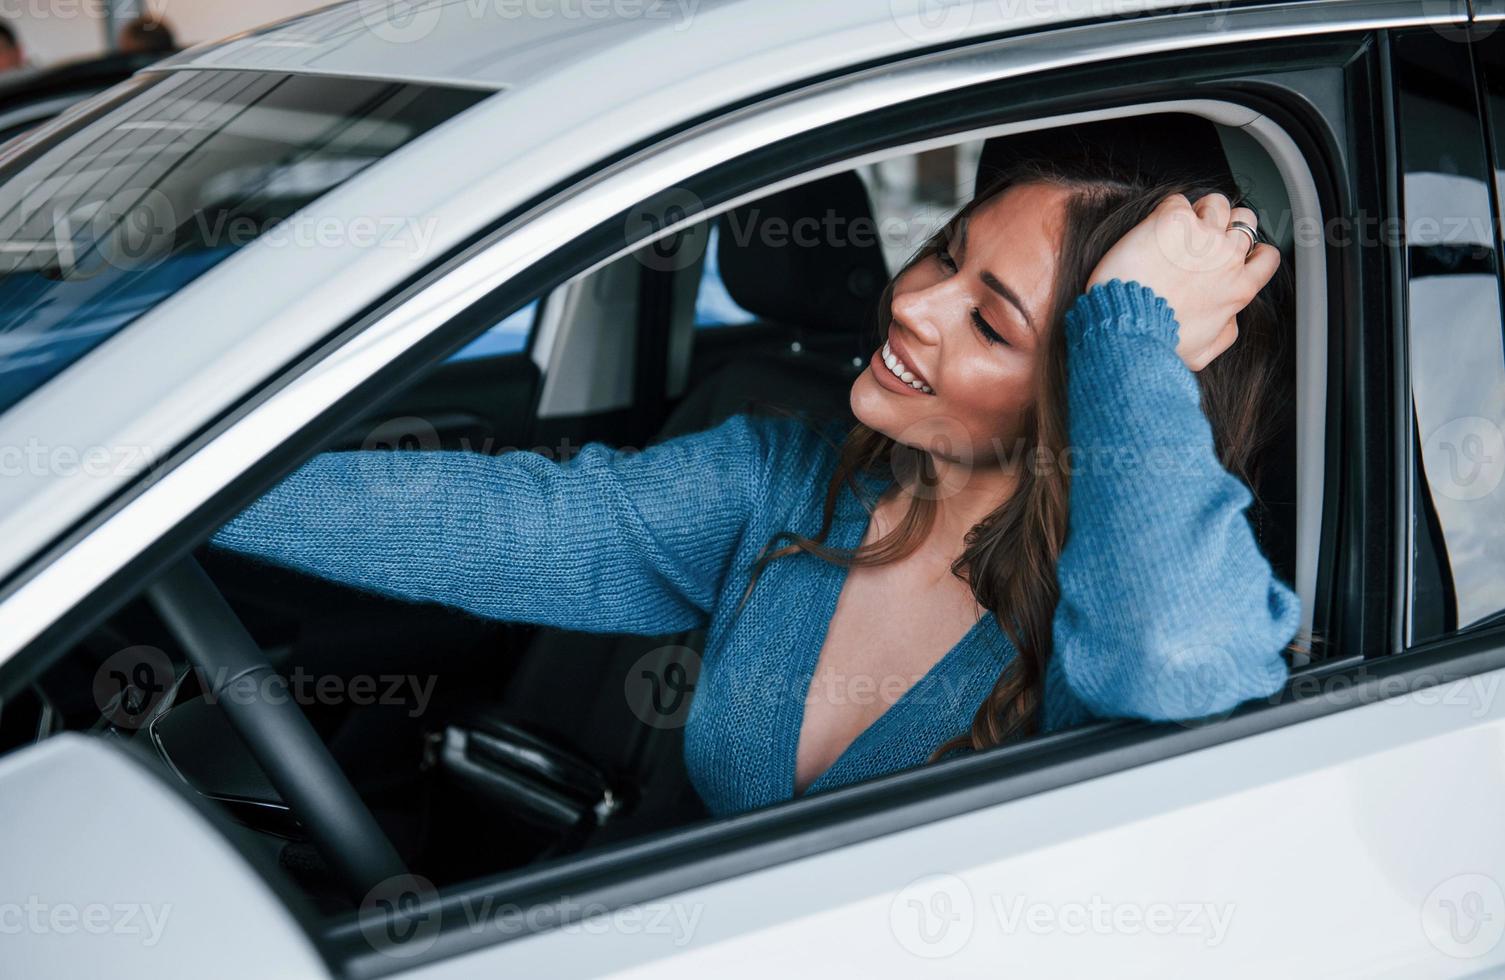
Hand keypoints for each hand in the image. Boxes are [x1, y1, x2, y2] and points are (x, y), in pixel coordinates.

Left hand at [1085, 192, 1279, 371]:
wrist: (1127, 325)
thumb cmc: (1159, 343)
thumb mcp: (1204, 351)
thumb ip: (1226, 332)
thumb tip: (1231, 317)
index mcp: (1238, 288)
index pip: (1267, 256)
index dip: (1254, 251)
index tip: (1238, 253)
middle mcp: (1226, 257)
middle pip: (1245, 221)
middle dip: (1229, 224)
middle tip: (1205, 236)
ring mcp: (1201, 235)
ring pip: (1217, 203)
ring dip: (1202, 210)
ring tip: (1182, 224)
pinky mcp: (1172, 220)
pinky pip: (1178, 201)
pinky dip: (1168, 210)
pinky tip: (1157, 226)